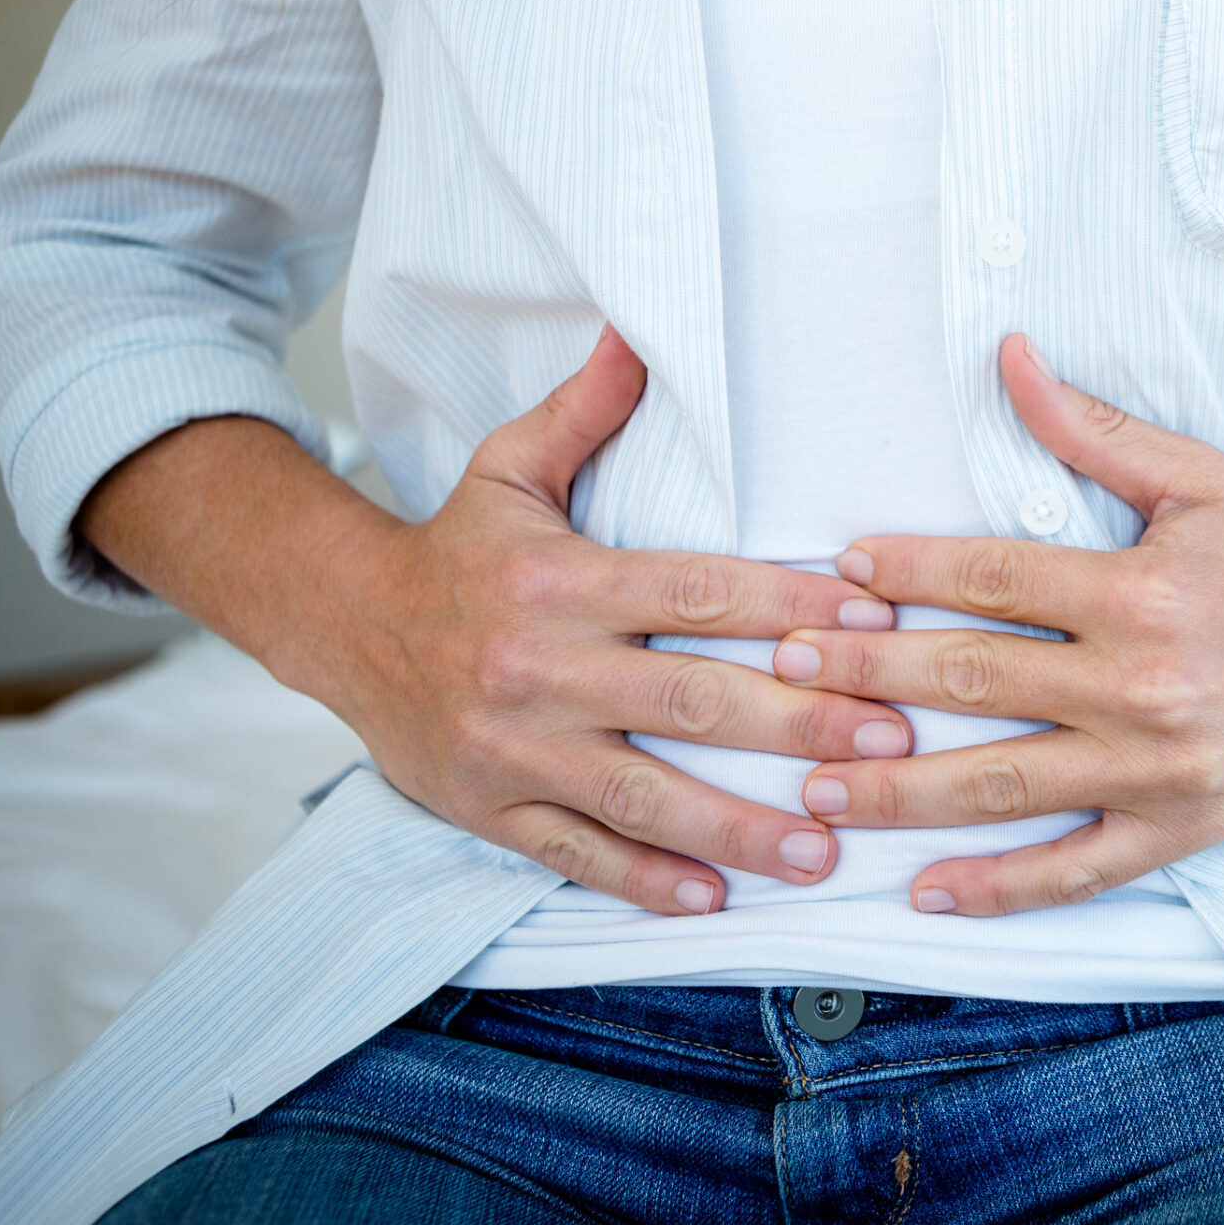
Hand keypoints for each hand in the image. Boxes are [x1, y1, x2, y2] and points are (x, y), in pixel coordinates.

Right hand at [157, 331, 917, 915]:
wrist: (334, 622)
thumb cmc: (455, 550)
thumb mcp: (509, 467)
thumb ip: (586, 407)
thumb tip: (639, 327)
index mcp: (561, 582)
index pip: (697, 592)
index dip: (791, 605)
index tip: (875, 622)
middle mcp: (539, 668)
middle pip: (689, 700)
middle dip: (796, 724)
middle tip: (889, 742)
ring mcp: (514, 748)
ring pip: (642, 795)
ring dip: (739, 827)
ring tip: (825, 847)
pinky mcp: (490, 808)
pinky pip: (577, 852)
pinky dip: (645, 880)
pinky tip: (717, 898)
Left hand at [765, 334, 1223, 916]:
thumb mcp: (1197, 478)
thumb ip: (1090, 431)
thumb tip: (1008, 355)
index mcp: (1140, 591)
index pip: (995, 578)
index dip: (908, 571)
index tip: (837, 571)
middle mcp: (1143, 684)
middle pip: (974, 679)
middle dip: (868, 673)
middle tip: (786, 670)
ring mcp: (1160, 768)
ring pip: (1004, 785)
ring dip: (900, 788)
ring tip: (815, 785)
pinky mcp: (1181, 826)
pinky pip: (1075, 867)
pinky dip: (1000, 886)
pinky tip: (926, 892)